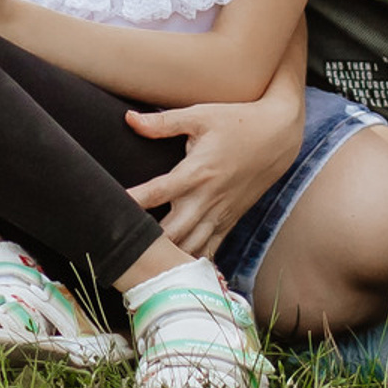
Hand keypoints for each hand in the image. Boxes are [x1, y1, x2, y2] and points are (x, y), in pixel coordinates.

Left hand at [123, 86, 307, 257]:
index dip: (133, 202)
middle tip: (120, 247)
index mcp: (197, 171)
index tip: (109, 208)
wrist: (278, 135)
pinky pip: (210, 250)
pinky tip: (174, 272)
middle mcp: (207, 198)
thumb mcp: (200, 114)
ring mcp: (220, 214)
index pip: (157, 192)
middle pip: (173, 233)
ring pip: (190, 248)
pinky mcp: (229, 221)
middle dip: (147, 243)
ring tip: (142, 266)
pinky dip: (192, 262)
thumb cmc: (236, 120)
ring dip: (167, 257)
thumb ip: (163, 122)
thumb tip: (129, 120)